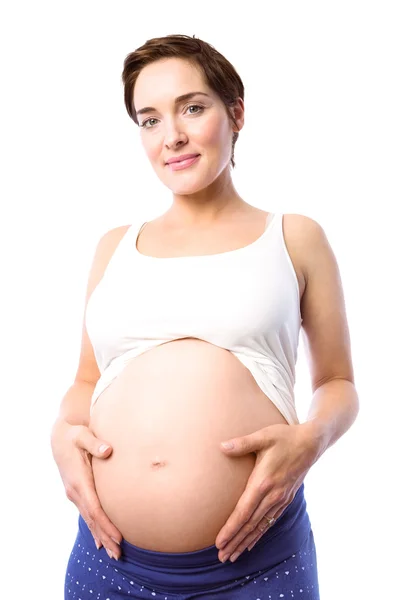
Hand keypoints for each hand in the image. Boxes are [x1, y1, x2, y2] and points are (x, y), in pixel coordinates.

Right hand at [51, 418, 121, 559]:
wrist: (60, 436)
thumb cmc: (75, 434)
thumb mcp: (83, 435)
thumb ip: (95, 443)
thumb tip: (108, 450)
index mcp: (79, 481)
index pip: (95, 509)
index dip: (107, 524)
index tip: (119, 537)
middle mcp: (75, 492)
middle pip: (92, 520)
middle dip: (106, 537)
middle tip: (119, 555)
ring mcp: (75, 494)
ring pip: (89, 520)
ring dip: (101, 537)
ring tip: (114, 554)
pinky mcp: (78, 493)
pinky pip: (87, 515)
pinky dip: (95, 528)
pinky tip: (100, 542)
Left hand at [214, 423, 319, 562]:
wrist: (311, 443)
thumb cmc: (285, 437)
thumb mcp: (263, 436)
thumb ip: (242, 443)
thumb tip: (221, 446)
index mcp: (264, 482)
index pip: (244, 512)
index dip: (231, 529)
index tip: (219, 542)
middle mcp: (273, 495)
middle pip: (250, 524)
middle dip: (235, 542)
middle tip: (221, 557)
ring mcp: (281, 499)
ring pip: (260, 526)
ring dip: (245, 542)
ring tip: (232, 556)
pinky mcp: (286, 499)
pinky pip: (270, 521)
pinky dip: (259, 534)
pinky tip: (251, 542)